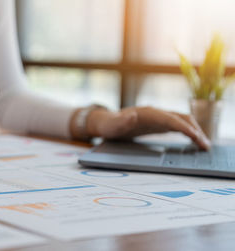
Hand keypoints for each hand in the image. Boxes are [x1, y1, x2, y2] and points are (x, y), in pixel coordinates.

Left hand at [86, 106, 210, 149]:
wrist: (105, 122)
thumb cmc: (109, 125)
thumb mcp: (112, 126)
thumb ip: (121, 122)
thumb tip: (132, 115)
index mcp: (146, 113)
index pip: (170, 119)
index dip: (184, 127)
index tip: (196, 137)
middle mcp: (155, 113)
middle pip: (180, 118)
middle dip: (195, 130)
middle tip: (205, 146)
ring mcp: (157, 117)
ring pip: (182, 121)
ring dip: (194, 131)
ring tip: (204, 145)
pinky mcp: (157, 123)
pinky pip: (177, 126)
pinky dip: (188, 132)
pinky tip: (194, 141)